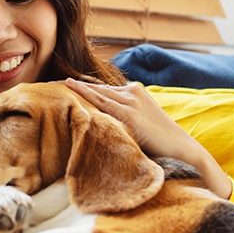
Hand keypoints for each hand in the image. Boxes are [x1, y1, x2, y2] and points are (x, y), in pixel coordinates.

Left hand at [64, 78, 230, 198]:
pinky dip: (85, 94)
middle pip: (96, 87)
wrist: (183, 148)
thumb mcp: (142, 123)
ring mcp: (131, 102)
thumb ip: (126, 118)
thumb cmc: (161, 141)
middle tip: (50, 84)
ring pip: (96, 92)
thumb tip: (106, 127)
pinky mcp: (130, 115)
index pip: (103, 88)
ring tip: (52, 85)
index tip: (62, 85)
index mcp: (135, 91)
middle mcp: (132, 92)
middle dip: (72, 86)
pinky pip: (102, 102)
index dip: (83, 87)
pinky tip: (69, 89)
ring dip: (74, 88)